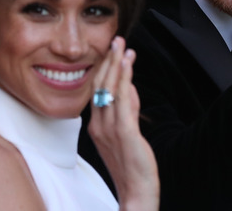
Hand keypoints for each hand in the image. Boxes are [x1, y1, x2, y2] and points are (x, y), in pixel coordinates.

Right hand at [88, 37, 158, 210]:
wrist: (136, 191)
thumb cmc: (131, 164)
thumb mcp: (126, 132)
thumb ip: (127, 109)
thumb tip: (130, 87)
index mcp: (96, 125)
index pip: (97, 90)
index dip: (104, 68)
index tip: (112, 50)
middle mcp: (98, 125)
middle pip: (100, 85)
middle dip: (109, 60)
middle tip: (116, 39)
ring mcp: (109, 128)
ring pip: (110, 89)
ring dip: (117, 64)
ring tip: (123, 45)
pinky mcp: (124, 132)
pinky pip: (122, 100)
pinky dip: (124, 79)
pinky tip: (128, 65)